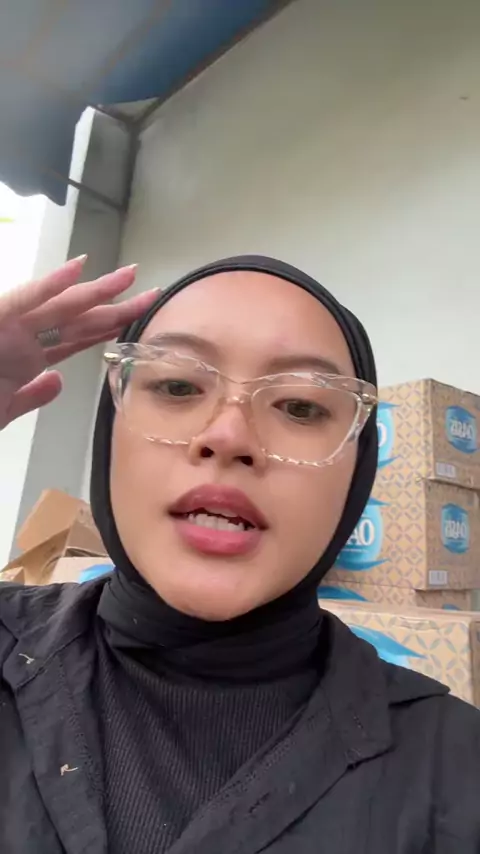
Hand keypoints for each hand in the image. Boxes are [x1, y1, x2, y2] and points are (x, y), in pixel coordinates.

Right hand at [0, 255, 155, 428]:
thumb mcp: (3, 408)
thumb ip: (31, 395)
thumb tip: (58, 380)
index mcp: (25, 357)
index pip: (76, 340)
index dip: (107, 328)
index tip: (136, 318)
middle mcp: (23, 338)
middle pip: (79, 321)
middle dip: (115, 305)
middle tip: (152, 290)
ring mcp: (9, 327)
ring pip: (62, 306)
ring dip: (96, 291)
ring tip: (129, 275)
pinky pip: (26, 300)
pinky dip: (51, 285)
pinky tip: (79, 268)